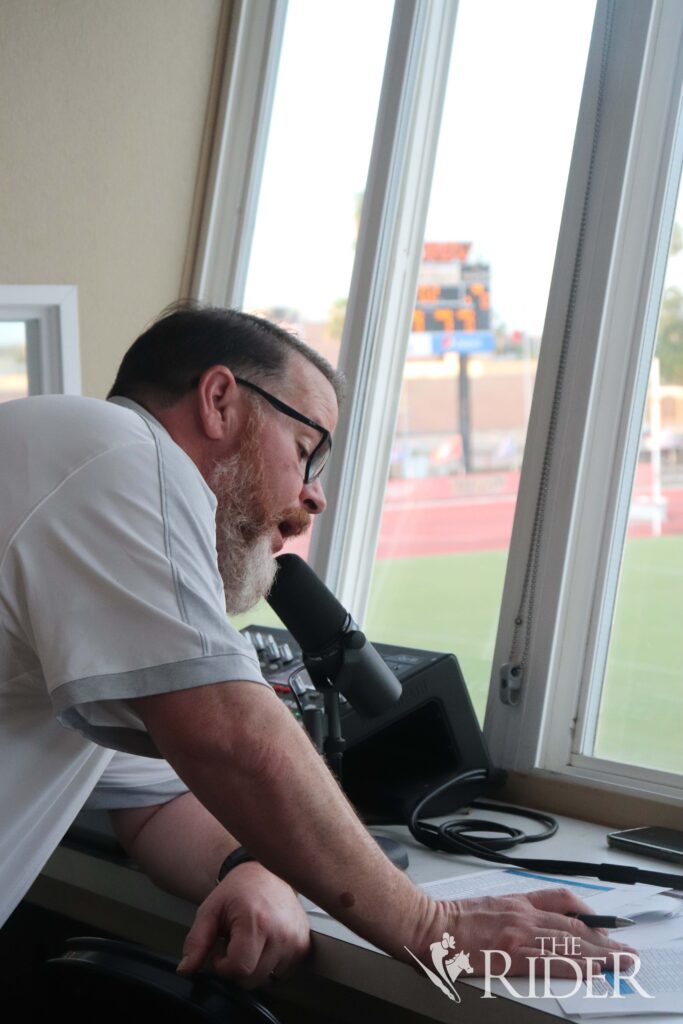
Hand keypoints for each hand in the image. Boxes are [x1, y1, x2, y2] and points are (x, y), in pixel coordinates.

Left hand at [177, 862, 310, 987]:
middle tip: (236, 943)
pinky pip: (282, 973)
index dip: (223, 966)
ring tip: (251, 941)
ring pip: (267, 979)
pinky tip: (265, 944)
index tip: (221, 952)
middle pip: (252, 978)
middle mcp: (281, 932)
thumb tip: (186, 969)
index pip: (239, 968)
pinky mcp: (304, 944)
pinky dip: (270, 965)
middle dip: (238, 967)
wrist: (266, 872)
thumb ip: (196, 941)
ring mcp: (295, 939)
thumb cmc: (238, 890)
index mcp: (257, 922)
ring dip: (255, 967)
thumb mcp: (210, 911)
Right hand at [425, 887, 636, 977]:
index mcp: (515, 902)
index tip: (604, 926)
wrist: (425, 925)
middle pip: (573, 925)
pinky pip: (551, 960)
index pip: (562, 901)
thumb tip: (528, 926)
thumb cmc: (449, 920)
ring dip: (601, 953)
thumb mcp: (485, 905)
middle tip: (625, 951)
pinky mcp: (510, 954)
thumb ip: (509, 913)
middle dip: (604, 939)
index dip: (588, 914)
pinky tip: (591, 970)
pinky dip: (576, 964)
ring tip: (621, 962)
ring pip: (569, 941)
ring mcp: (518, 934)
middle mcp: (522, 915)